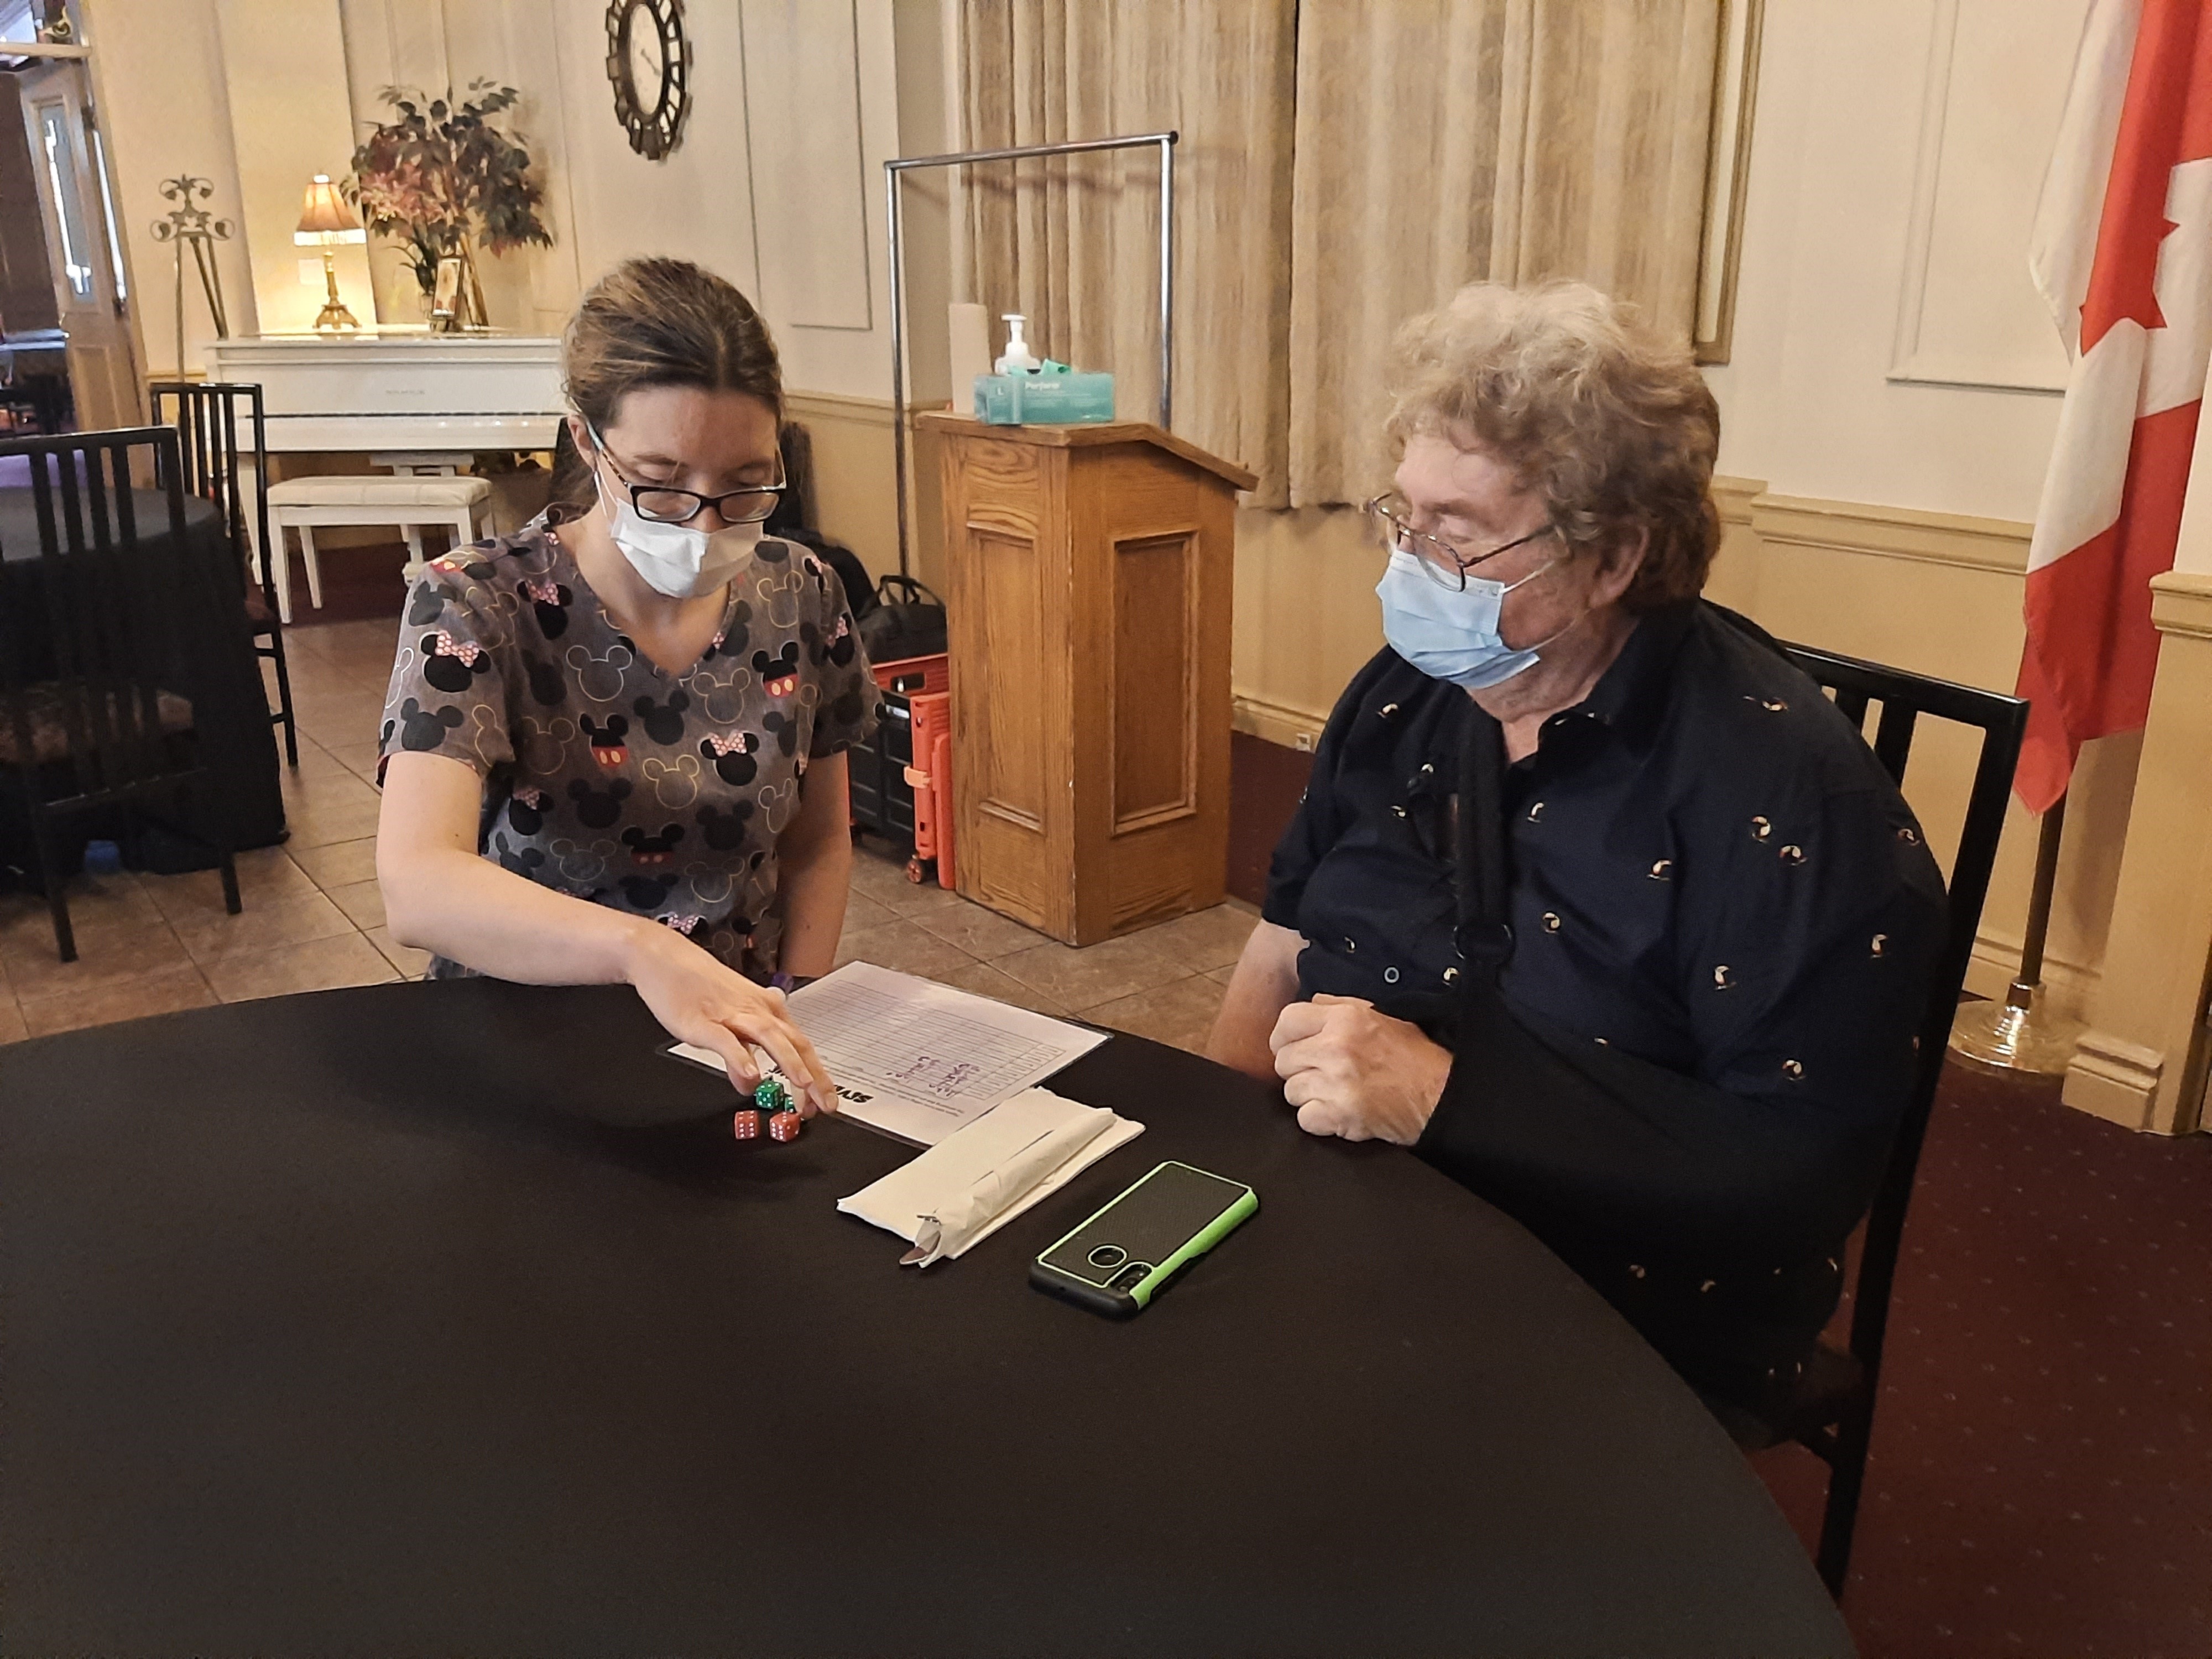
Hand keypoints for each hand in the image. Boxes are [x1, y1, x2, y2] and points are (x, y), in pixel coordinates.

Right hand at [625, 924, 836, 1114]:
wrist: (664, 958)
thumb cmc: (698, 986)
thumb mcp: (726, 1022)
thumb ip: (742, 1054)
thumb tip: (749, 1082)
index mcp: (766, 1009)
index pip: (801, 1045)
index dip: (817, 1074)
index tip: (825, 1100)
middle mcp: (756, 1010)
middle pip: (794, 1043)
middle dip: (813, 1076)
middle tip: (824, 1104)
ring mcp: (730, 1014)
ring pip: (769, 1037)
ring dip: (789, 1062)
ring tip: (802, 1086)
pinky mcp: (703, 1021)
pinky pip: (726, 1041)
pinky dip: (740, 1058)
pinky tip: (750, 1075)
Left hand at [1268, 994, 1450, 1145]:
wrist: (1438, 1096)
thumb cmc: (1413, 1057)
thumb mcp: (1381, 1016)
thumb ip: (1339, 1007)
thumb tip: (1311, 1005)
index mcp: (1344, 1019)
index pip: (1287, 1020)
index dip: (1284, 1036)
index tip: (1290, 1046)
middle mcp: (1336, 1048)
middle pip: (1284, 1059)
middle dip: (1298, 1068)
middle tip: (1320, 1072)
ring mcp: (1335, 1083)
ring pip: (1291, 1091)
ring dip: (1308, 1094)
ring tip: (1334, 1092)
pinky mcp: (1339, 1115)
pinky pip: (1303, 1118)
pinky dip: (1317, 1119)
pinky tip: (1337, 1111)